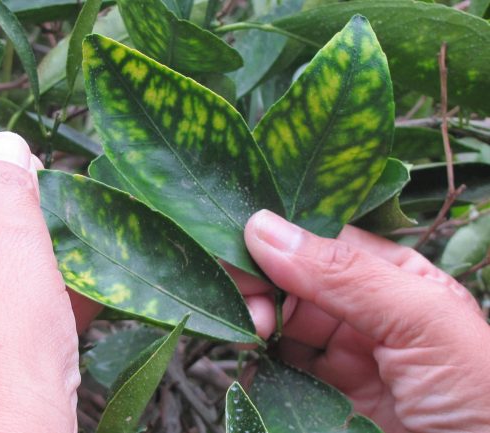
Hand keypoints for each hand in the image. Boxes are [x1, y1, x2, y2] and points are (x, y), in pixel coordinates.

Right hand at [236, 210, 489, 432]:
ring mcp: (346, 360)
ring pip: (282, 325)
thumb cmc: (478, 398)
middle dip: (265, 283)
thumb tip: (265, 230)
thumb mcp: (422, 319)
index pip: (328, 244)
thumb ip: (347, 274)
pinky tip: (252, 356)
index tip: (244, 246)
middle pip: (296, 282)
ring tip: (251, 331)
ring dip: (257, 320)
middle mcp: (368, 315)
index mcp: (399, 281)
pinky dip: (258, 363)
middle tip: (241, 296)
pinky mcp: (327, 400)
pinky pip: (280, 371)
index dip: (285, 241)